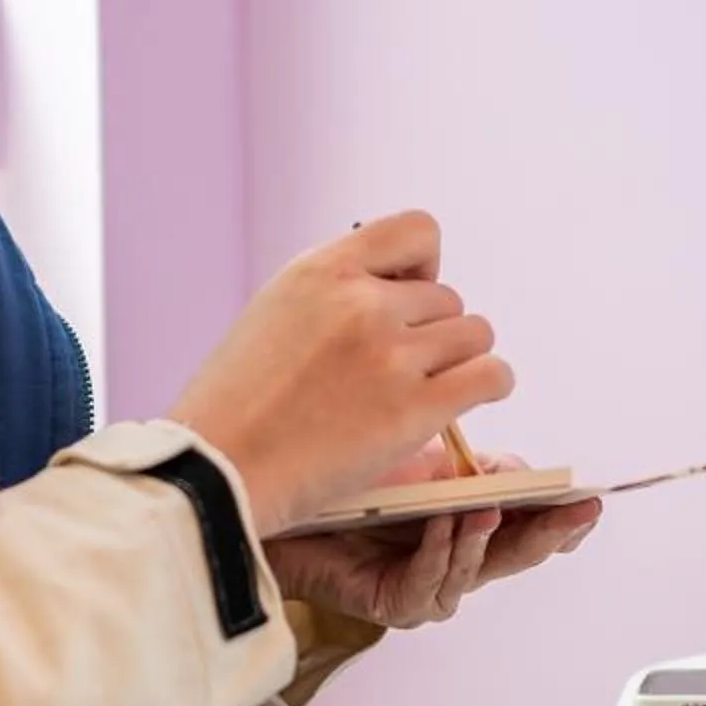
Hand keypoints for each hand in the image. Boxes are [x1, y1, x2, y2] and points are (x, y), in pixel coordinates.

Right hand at [169, 211, 512, 534]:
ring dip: (460, 362)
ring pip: (475, 334)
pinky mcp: (414, 408)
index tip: (408, 298)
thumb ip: (333, 295)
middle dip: (431, 334)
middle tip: (396, 376)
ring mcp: (390, 353)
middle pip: (447, 297)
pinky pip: (491, 375)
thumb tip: (398, 290)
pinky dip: (490, 385)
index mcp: (321, 271)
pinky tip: (469, 401)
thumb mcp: (273, 316)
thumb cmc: (235, 409)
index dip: (424, 266)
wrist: (215, 475)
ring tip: (427, 392)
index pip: (416, 231)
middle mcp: (360, 301)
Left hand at [263, 443, 600, 628]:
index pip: (525, 526)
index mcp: (468, 526)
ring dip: (483, 536)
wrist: (279, 508)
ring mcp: (425, 586)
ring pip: (472, 570)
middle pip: (513, 555)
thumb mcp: (422, 464)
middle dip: (547, 533)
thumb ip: (474, 469)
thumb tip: (518, 470)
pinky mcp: (392, 604)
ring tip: (491, 505)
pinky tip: (444, 523)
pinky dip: (438, 552)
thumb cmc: (349, 485)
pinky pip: (425, 581)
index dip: (559, 517)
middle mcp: (453, 562)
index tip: (589, 500)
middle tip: (576, 512)